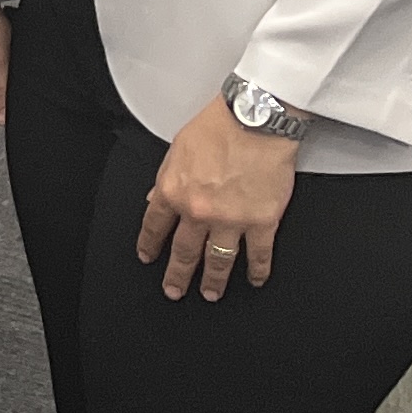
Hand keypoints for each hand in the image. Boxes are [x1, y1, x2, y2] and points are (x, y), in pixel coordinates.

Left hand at [139, 92, 299, 299]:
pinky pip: (258, 255)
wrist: (256, 119)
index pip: (154, 226)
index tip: (148, 257)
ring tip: (209, 293)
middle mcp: (199, 211)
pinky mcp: (263, 222)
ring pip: (218, 260)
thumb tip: (154, 199)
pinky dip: (256, 271)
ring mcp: (232, 220)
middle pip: (184, 252)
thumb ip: (165, 177)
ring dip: (212, 281)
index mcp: (174, 191)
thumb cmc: (219, 126)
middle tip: (173, 290)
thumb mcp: (178, 149)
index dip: (149, 245)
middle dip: (176, 275)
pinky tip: (253, 279)